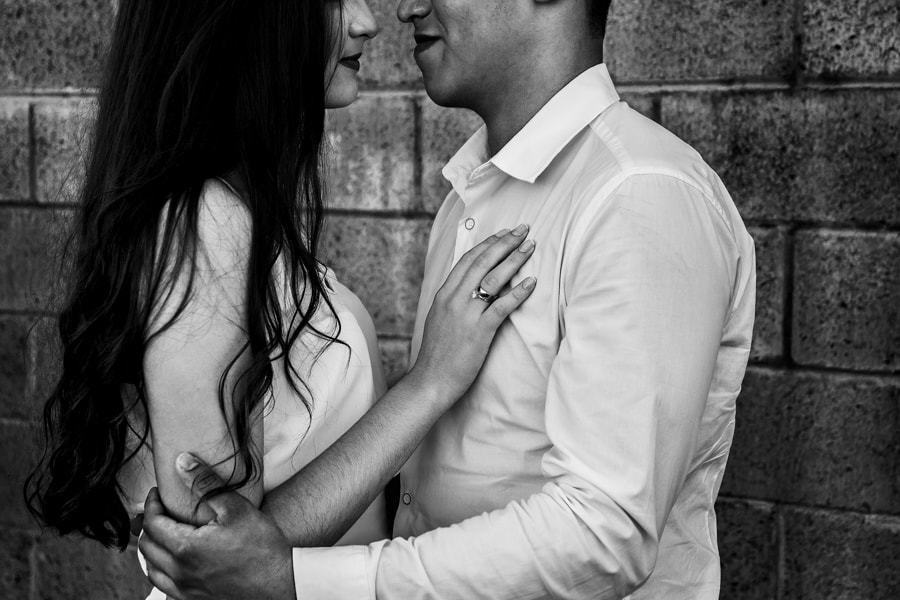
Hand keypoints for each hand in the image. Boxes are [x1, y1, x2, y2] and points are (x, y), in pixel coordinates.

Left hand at [139, 453, 293, 599]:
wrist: (281, 584)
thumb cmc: (262, 548)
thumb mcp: (236, 508)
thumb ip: (206, 484)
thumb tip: (183, 463)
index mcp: (185, 548)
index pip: (152, 523)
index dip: (151, 504)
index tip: (158, 494)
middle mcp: (180, 573)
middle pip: (146, 547)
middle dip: (150, 524)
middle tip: (162, 509)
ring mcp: (185, 591)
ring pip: (151, 570)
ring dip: (152, 550)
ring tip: (165, 534)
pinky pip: (164, 588)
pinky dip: (162, 572)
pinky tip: (176, 563)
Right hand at [410, 224, 535, 400]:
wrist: (432, 380)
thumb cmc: (438, 354)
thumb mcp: (440, 319)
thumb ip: (454, 301)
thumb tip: (470, 288)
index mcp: (444, 294)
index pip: (468, 260)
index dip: (488, 244)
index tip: (504, 233)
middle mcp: (453, 299)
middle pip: (482, 262)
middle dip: (504, 243)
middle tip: (523, 229)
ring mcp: (466, 314)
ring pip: (492, 279)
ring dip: (513, 260)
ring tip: (530, 246)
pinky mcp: (479, 331)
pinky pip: (502, 306)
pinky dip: (518, 292)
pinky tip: (531, 282)